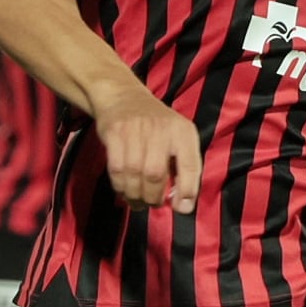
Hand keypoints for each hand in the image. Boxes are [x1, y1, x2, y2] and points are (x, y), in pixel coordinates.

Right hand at [94, 89, 201, 213]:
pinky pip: (116, 169)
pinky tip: (124, 191)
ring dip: (135, 196)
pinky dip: (120, 186)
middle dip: (153, 197)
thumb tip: (183, 204)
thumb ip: (183, 166)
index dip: (188, 191)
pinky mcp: (114, 133)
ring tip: (138, 202)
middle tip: (152, 204)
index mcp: (183, 131)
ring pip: (134, 174)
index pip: (190, 165)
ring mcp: (136, 130)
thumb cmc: (156, 124)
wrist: (123, 97)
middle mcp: (162, 129)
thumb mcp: (178, 137)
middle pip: (156, 174)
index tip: (182, 208)